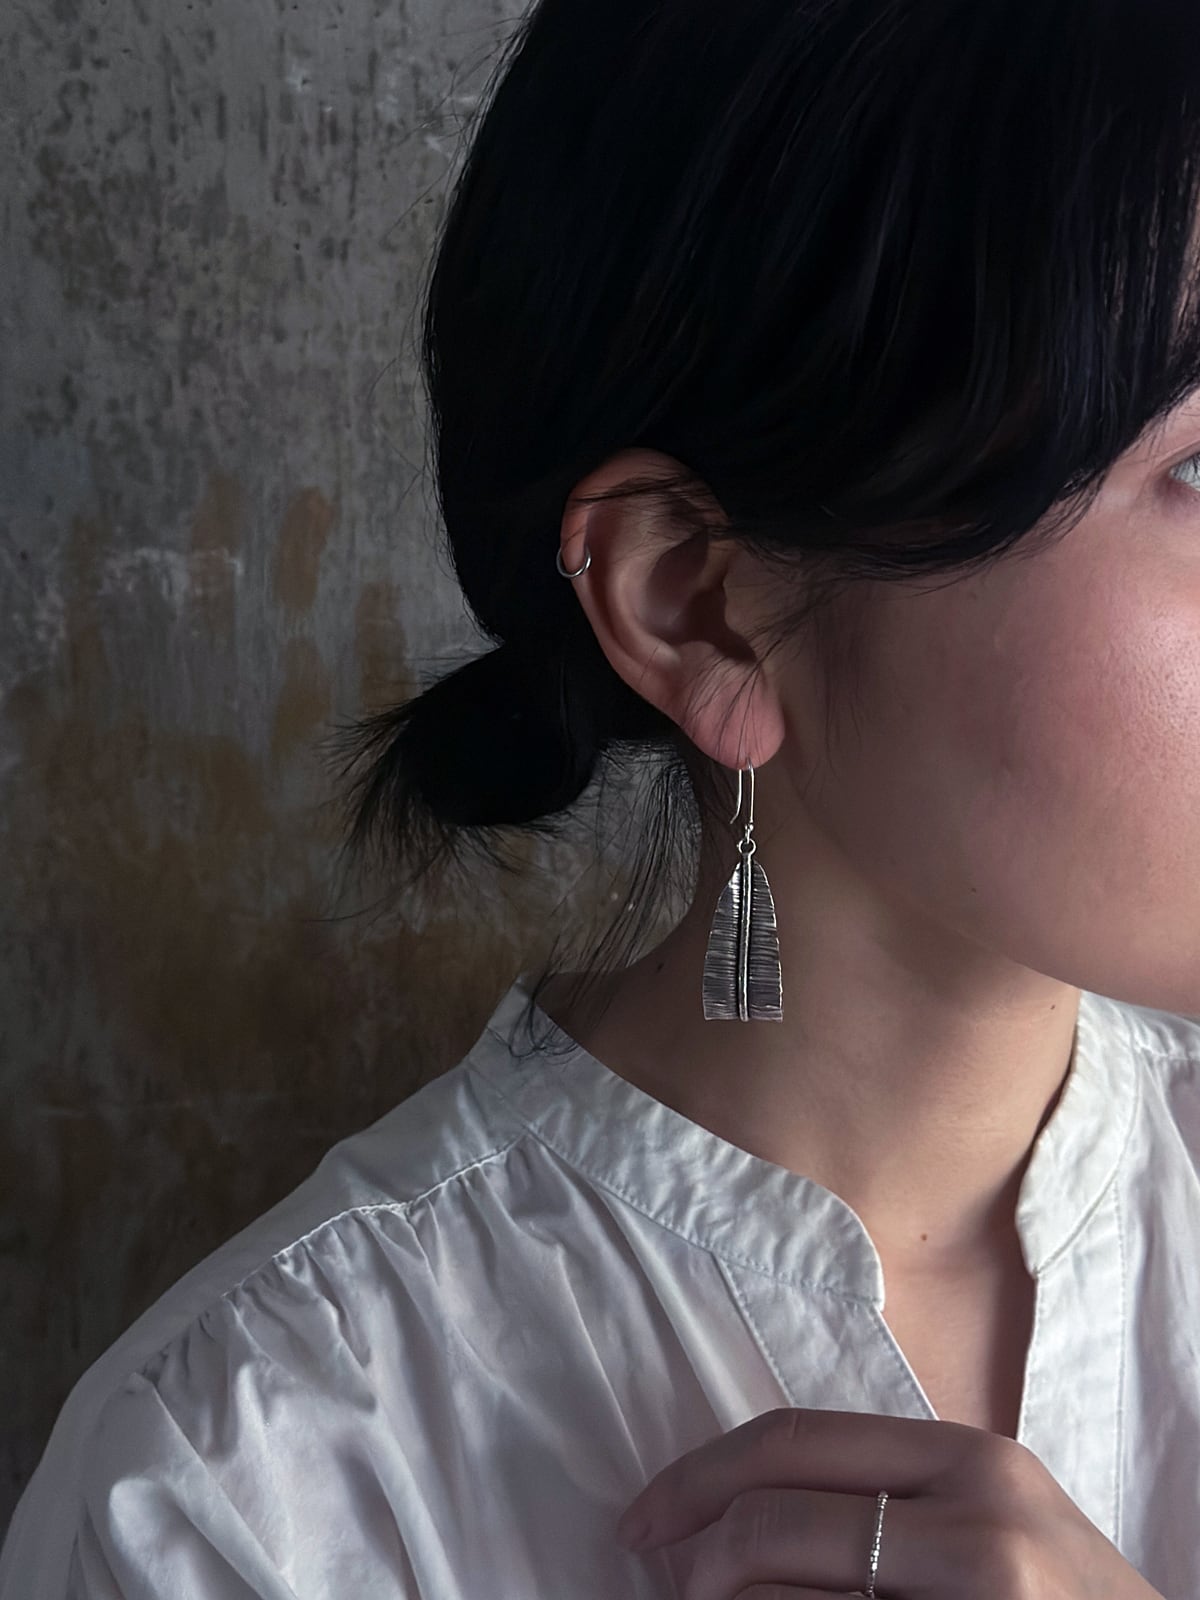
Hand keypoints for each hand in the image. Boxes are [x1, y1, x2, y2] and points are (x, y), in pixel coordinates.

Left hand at [614, 1406, 1162, 1598]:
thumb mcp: (989, 1524)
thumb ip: (886, 1500)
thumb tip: (733, 1514)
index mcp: (967, 1460)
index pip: (794, 1439)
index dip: (698, 1476)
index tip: (643, 1520)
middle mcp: (977, 1520)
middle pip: (776, 1514)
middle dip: (696, 1557)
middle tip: (667, 1588)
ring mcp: (980, 1598)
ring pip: (787, 1597)